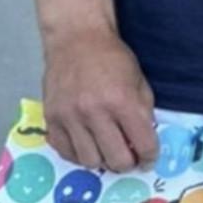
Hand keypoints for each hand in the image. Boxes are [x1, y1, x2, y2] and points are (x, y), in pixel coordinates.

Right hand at [42, 26, 157, 171]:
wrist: (76, 39)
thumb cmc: (112, 57)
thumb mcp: (138, 79)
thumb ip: (143, 111)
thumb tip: (145, 141)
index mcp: (122, 100)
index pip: (143, 143)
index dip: (150, 156)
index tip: (149, 159)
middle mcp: (94, 112)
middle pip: (116, 159)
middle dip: (128, 163)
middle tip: (130, 158)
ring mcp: (70, 117)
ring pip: (89, 161)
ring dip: (103, 161)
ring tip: (108, 151)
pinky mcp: (51, 119)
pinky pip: (65, 152)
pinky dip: (79, 155)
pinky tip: (88, 145)